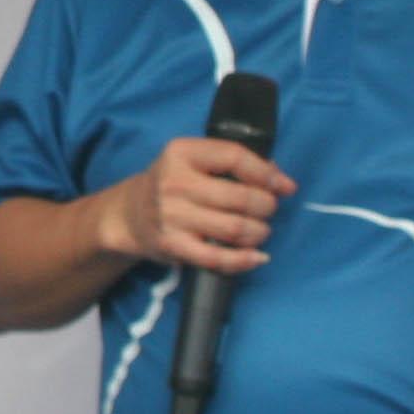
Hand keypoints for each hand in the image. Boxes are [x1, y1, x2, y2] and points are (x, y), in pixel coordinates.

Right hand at [98, 136, 292, 274]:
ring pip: (235, 228)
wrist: (129, 214)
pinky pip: (218, 258)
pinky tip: (256, 257)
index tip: (284, 185)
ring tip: (259, 231)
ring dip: (259, 232)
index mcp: (182, 152)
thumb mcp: (193, 160)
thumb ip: (233, 163)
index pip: (235, 157)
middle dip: (266, 206)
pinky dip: (244, 260)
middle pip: (241, 197)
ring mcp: (172, 215)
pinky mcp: (173, 244)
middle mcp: (175, 182)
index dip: (266, 173)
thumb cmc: (173, 184)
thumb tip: (280, 180)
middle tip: (267, 210)